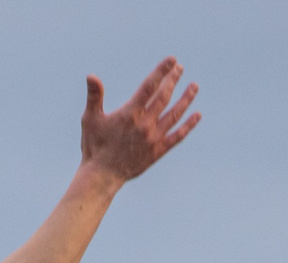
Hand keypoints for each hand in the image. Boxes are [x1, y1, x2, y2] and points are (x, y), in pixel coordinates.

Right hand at [80, 58, 200, 184]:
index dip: (161, 71)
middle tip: (180, 68)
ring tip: (194, 86)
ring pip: (175, 114)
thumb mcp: (90, 119)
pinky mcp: (158, 151)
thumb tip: (91, 76)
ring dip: (186, 99)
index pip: (149, 87)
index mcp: (130, 113)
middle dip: (173, 80)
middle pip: (164, 97)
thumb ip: (94, 97)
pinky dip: (188, 125)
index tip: (172, 60)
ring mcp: (154, 138)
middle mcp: (145, 124)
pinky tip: (197, 115)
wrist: (102, 176)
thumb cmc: (94, 146)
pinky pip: (178, 136)